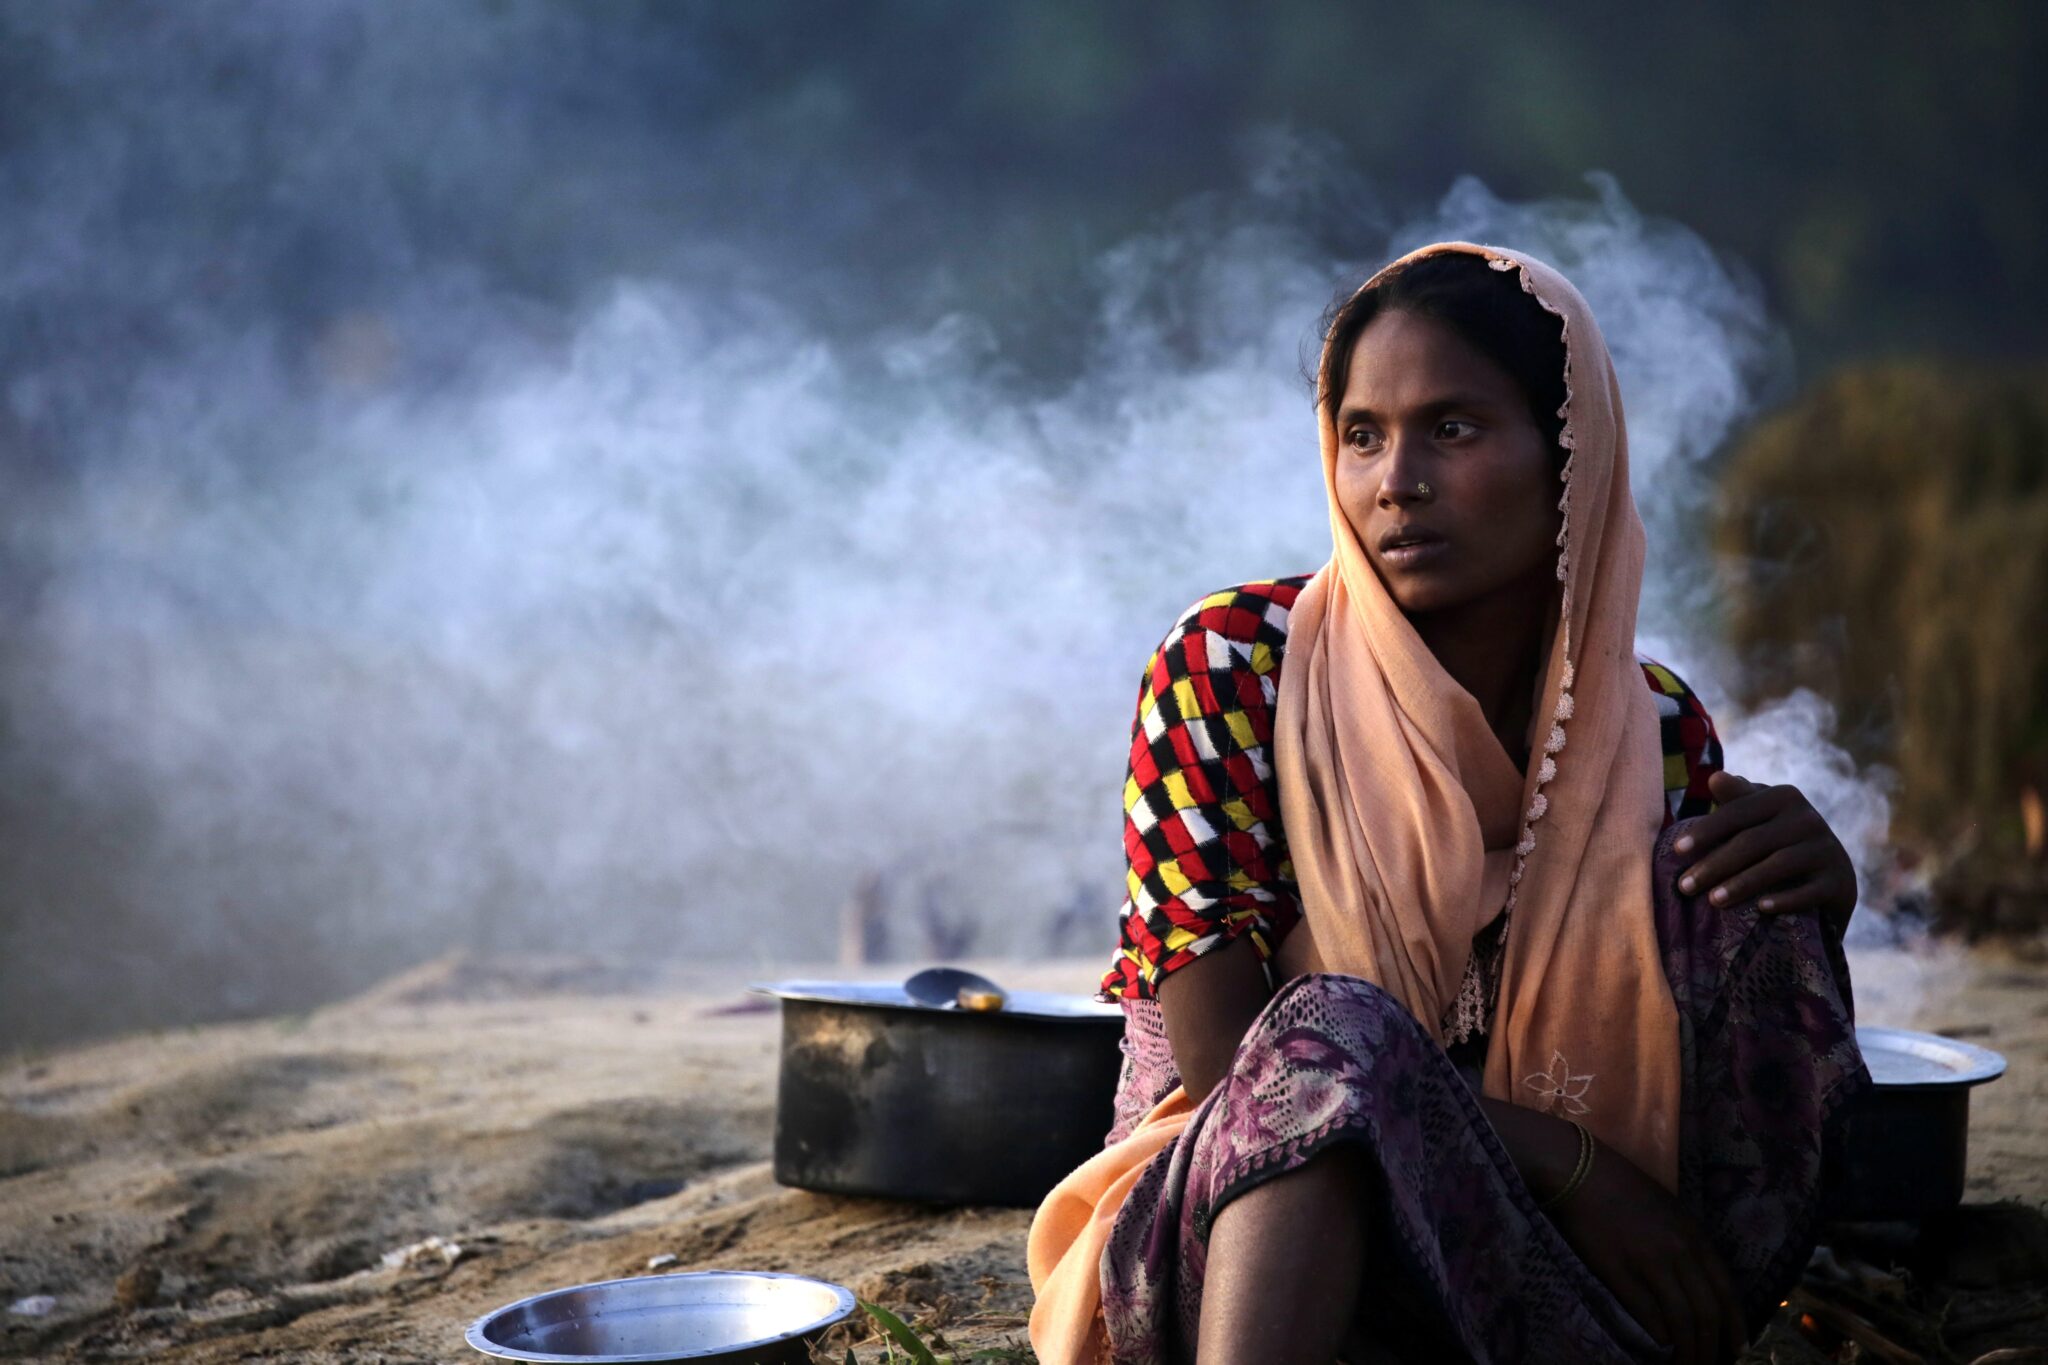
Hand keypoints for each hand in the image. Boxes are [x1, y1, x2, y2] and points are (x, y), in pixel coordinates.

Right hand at [1548, 1136, 1746, 1364]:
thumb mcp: (1668, 1210)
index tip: (1737, 1349)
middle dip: (1711, 1348)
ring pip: (1682, 1320)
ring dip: (1687, 1351)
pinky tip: (1658, 1346)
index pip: (1726, 1291)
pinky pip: (1647, 1312)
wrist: (1579, 1169)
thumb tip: (1695, 1284)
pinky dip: (1658, 1335)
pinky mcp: (1618, 1269)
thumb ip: (1686, 1243)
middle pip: (1707, 1312)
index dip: (1735, 1325)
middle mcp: (1679, 1251)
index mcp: (1694, 1235)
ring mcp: (1649, 1261)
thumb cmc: (1621, 1187)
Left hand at [1672, 770, 1855, 920]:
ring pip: (1778, 865)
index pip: (1737, 813)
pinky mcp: (1840, 882)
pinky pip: (1810, 891)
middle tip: (1684, 887)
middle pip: (1753, 841)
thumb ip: (1736, 801)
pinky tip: (1760, 909)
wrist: (1828, 878)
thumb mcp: (1756, 820)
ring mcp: (1828, 850)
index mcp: (1784, 797)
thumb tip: (1715, 777)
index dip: (1706, 831)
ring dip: (1742, 883)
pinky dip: (1785, 899)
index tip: (1676, 851)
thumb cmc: (1776, 843)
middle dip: (1715, 864)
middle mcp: (1809, 818)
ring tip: (1713, 901)